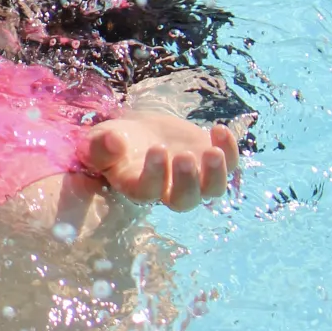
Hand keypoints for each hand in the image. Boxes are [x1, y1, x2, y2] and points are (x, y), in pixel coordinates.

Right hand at [83, 111, 238, 210]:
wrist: (142, 133)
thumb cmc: (117, 140)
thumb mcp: (101, 139)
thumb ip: (102, 145)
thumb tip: (114, 141)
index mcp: (138, 187)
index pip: (148, 192)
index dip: (154, 175)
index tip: (155, 149)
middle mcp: (168, 189)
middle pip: (184, 201)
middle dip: (187, 181)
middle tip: (183, 156)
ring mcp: (195, 178)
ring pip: (213, 190)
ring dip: (217, 174)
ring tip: (213, 151)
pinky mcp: (210, 161)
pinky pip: (229, 164)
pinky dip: (230, 150)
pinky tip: (219, 129)